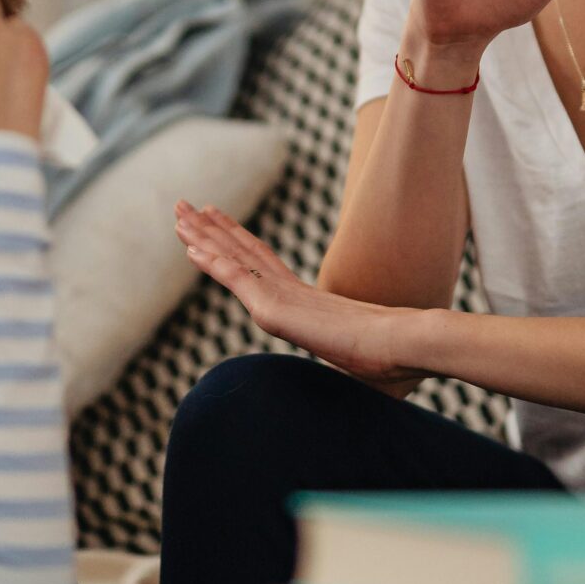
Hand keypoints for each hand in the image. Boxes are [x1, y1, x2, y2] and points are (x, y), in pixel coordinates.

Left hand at [175, 202, 427, 392]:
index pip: (262, 264)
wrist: (405, 345)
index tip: (215, 224)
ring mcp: (284, 297)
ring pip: (234, 257)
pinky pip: (238, 279)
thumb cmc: (392, 357)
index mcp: (307, 300)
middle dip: (212, 228)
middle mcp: (291, 290)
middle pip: (243, 250)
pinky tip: (190, 249)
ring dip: (203, 235)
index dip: (237, 243)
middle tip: (185, 205)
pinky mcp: (279, 308)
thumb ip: (348, 361)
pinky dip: (212, 262)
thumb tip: (359, 378)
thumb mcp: (358, 361)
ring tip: (179, 212)